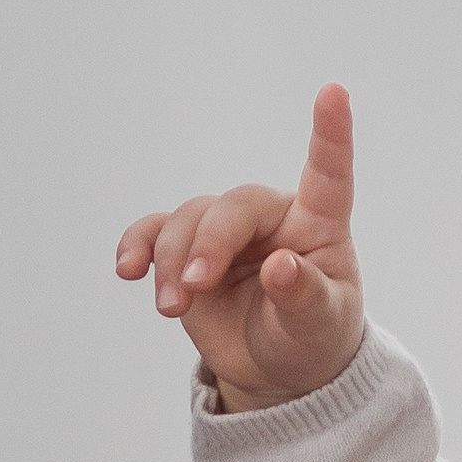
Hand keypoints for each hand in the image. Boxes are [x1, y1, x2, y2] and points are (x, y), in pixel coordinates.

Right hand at [116, 82, 364, 409]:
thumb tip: (279, 267)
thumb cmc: (311, 337)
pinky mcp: (187, 249)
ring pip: (188, 219)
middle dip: (209, 244)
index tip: (334, 92)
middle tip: (198, 285)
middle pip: (232, 207)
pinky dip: (138, 246)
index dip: (330, 135)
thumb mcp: (319, 325)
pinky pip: (154, 232)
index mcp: (317, 226)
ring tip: (173, 308)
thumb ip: (304, 296)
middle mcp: (269, 217)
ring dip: (172, 262)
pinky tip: (127, 269)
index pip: (327, 176)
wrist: (275, 369)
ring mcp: (224, 230)